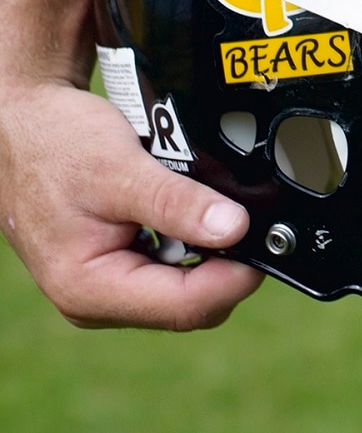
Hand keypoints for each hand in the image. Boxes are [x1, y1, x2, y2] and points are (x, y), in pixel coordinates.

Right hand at [0, 75, 261, 328]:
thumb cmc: (55, 145)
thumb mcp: (120, 169)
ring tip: (209, 206)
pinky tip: (188, 212)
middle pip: (188, 305)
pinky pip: (168, 271)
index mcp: (87, 289)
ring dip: (208, 254)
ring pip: (183, 290)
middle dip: (225, 266)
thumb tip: (236, 230)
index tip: (266, 238)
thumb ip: (176, 203)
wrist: (23, 125)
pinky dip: (189, 245)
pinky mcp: (114, 271)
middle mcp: (95, 301)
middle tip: (245, 215)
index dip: (236, 277)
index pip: (185, 306)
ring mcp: (104, 289)